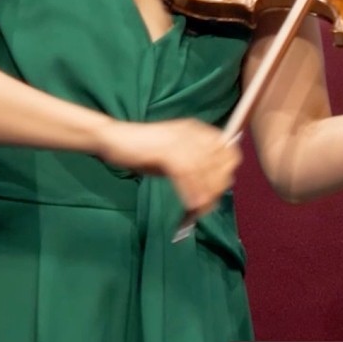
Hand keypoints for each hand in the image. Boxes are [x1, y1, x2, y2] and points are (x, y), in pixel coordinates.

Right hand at [97, 118, 241, 221]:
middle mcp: (194, 132)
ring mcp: (180, 139)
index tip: (217, 194)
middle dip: (216, 188)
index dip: (227, 174)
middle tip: (205, 207)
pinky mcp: (166, 149)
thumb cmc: (143, 150)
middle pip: (219, 162)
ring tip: (197, 211)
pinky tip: (189, 205)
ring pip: (204, 170)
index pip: (228, 152)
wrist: (113, 138)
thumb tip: (210, 192)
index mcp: (199, 131)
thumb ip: (193, 170)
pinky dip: (190, 192)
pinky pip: (185, 173)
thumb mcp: (174, 159)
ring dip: (204, 194)